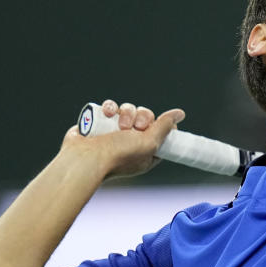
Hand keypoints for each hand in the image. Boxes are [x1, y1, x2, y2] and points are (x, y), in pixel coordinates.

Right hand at [61, 99, 184, 177]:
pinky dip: (109, 108)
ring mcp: (114, 131)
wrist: (85, 158)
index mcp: (146, 151)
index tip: (156, 125)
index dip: (160, 125)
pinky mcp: (100, 123)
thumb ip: (165, 127)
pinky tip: (107, 114)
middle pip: (145, 116)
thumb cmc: (118, 156)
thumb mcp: (149, 143)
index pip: (160, 132)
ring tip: (118, 124)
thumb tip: (179, 114)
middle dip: (142, 117)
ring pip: (128, 110)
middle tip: (135, 127)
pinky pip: (110, 108)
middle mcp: (131, 141)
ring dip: (126, 113)